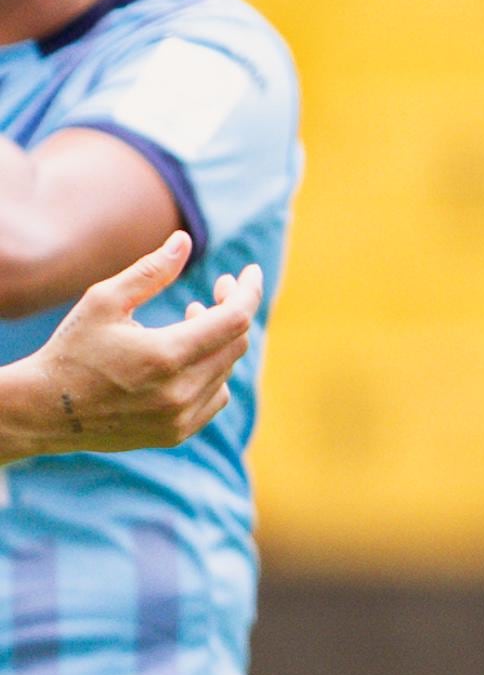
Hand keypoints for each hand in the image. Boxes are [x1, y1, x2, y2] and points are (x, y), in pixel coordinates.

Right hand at [18, 233, 258, 453]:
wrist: (43, 411)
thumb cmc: (71, 351)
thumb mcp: (103, 302)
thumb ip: (150, 271)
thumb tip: (185, 240)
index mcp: (165, 356)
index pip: (235, 319)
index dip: (248, 291)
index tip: (250, 272)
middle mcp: (179, 392)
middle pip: (235, 343)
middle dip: (232, 310)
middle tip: (215, 292)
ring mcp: (179, 418)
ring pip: (226, 369)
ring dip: (219, 341)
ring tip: (192, 318)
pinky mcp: (175, 434)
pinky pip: (216, 397)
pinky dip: (212, 372)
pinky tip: (189, 358)